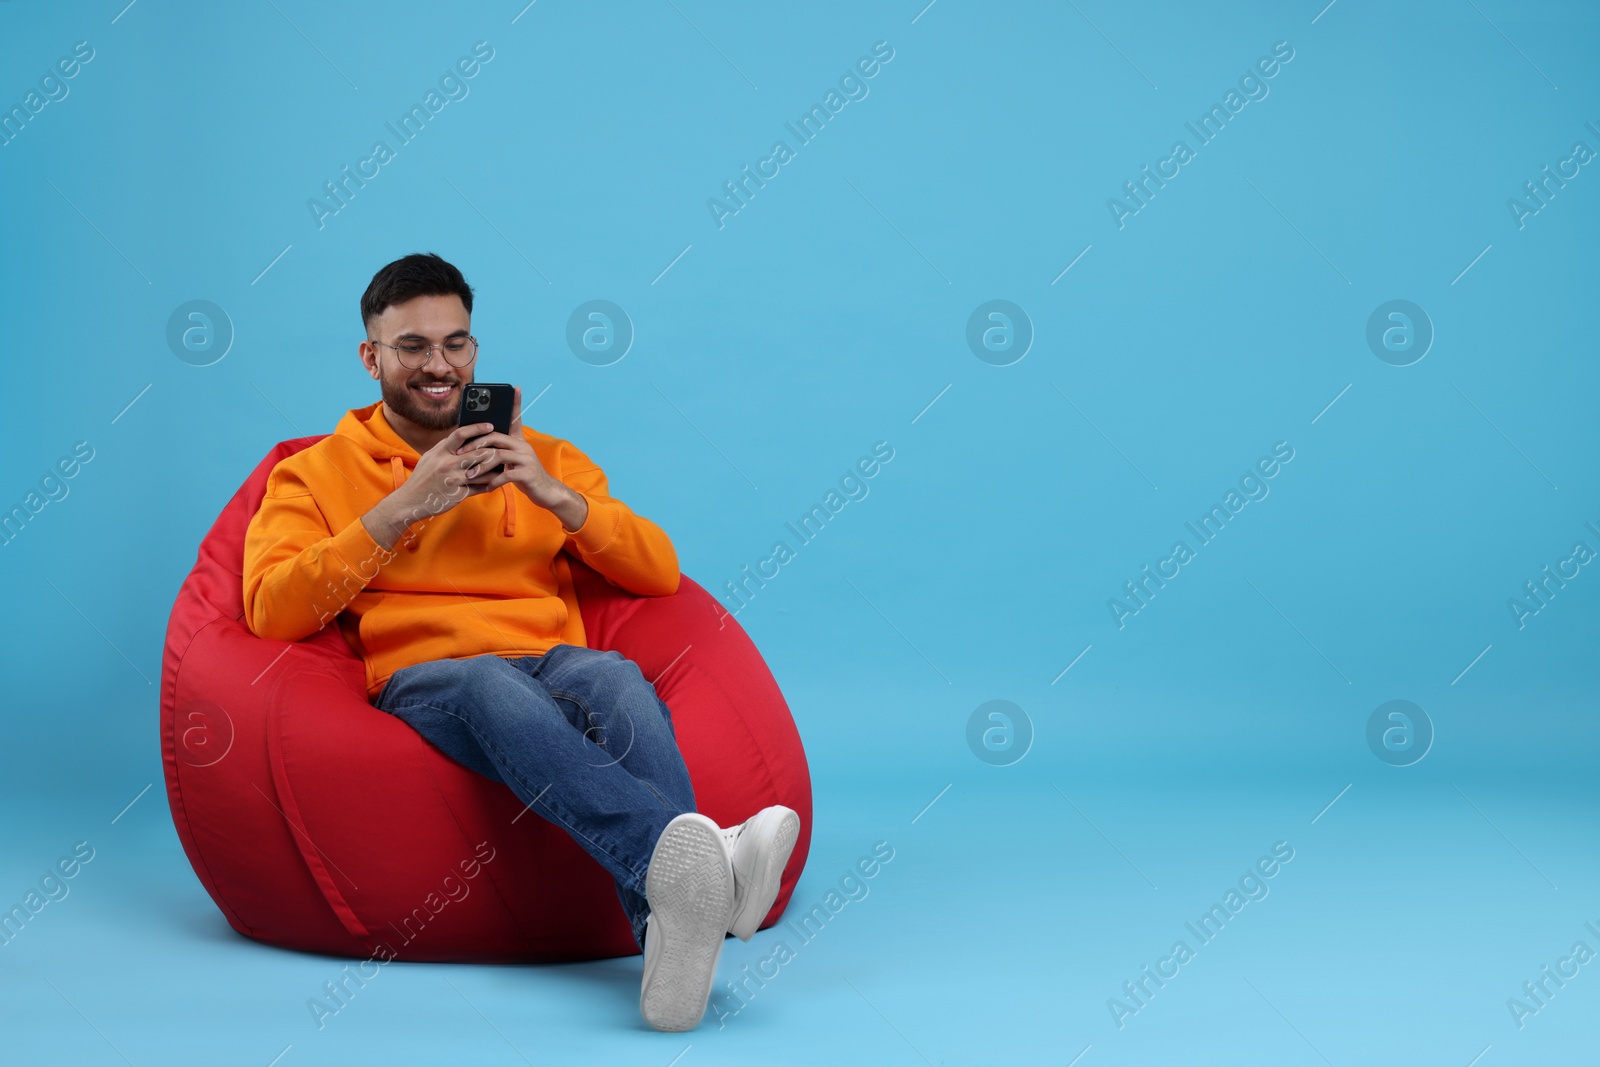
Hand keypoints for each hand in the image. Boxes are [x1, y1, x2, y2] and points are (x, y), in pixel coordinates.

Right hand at [399, 421, 501, 519]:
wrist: (410, 502)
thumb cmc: (422, 479)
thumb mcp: (430, 459)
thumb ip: (445, 448)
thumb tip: (462, 436)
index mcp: (440, 452)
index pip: (461, 434)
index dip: (477, 428)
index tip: (490, 426)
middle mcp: (447, 463)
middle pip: (477, 452)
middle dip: (493, 450)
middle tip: (504, 448)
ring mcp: (453, 479)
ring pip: (482, 471)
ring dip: (495, 469)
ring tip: (504, 466)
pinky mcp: (458, 494)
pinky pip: (479, 487)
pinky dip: (488, 484)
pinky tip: (496, 482)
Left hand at [459, 385, 561, 504]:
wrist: (545, 492)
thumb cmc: (524, 475)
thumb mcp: (512, 460)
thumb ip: (499, 451)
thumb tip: (478, 446)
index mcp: (518, 441)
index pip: (515, 418)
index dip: (516, 403)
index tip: (515, 388)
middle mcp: (523, 446)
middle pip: (495, 437)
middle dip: (475, 444)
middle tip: (460, 453)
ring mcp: (527, 459)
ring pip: (498, 456)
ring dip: (480, 466)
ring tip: (469, 476)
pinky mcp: (528, 473)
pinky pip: (506, 474)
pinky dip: (493, 482)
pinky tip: (487, 488)